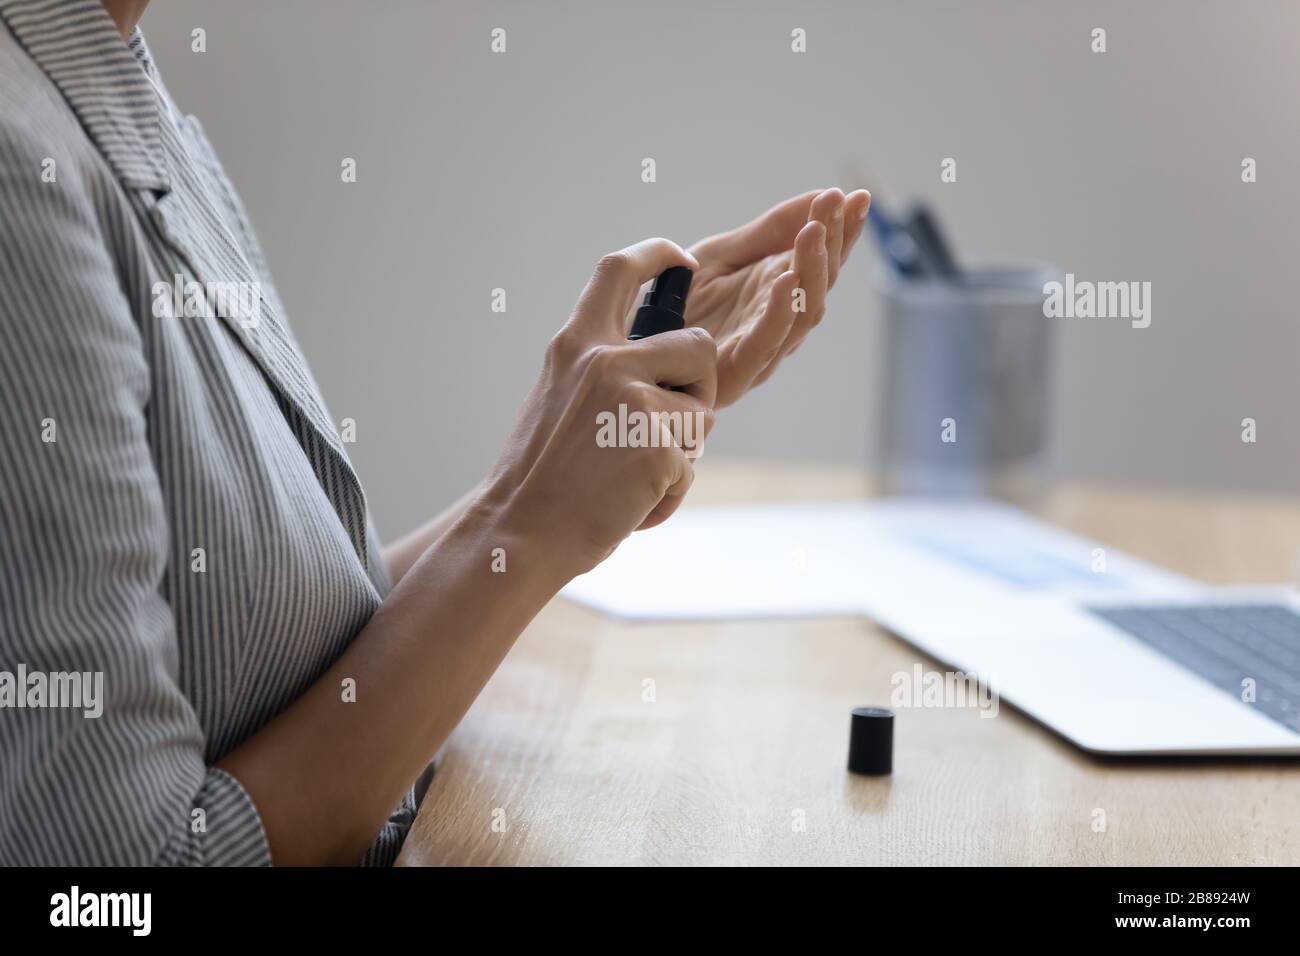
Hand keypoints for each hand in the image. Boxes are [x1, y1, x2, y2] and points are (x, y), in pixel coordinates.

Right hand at [484, 239, 717, 574]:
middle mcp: (606, 361)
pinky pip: (690, 465)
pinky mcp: (658, 447)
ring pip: (702, 412)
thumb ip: (598, 369)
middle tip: (667, 427)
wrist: (519, 533)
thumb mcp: (556, 398)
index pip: (620, 269)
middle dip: (698, 387)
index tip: (684, 260)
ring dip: (681, 448)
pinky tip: (629, 504)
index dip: (659, 254)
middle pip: (698, 345)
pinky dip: (668, 493)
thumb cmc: (540, 478)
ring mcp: (634, 402)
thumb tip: (652, 359)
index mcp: (577, 344)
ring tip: (630, 475)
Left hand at [685, 187, 870, 407]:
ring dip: (812, 270)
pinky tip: (787, 279)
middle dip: (832, 242)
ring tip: (813, 231)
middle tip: (836, 204)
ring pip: (802, 313)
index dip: (843, 229)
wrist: (635, 346)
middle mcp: (778, 322)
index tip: (858, 196)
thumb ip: (770, 230)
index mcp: (779, 292)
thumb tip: (825, 194)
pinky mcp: (737, 374)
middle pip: (820, 284)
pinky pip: (765, 343)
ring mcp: (762, 350)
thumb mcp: (722, 254)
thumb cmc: (678, 306)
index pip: (822, 259)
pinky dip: (780, 312)